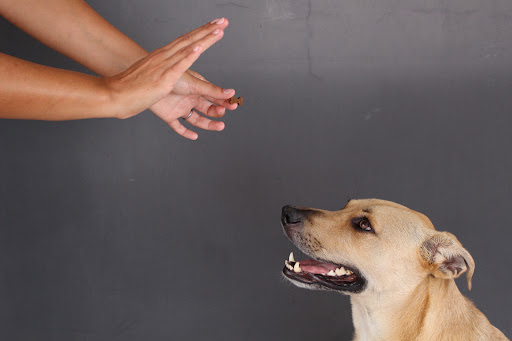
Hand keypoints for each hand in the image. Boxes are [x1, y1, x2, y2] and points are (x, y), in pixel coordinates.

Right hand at [104, 18, 230, 121]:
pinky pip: (177, 67)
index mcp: (161, 57)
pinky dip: (188, 57)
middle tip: (222, 21)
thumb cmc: (129, 89)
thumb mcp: (148, 77)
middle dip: (207, 30)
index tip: (214, 26)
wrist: (114, 94)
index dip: (200, 33)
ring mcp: (163, 67)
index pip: (184, 41)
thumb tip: (163, 73)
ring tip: (217, 30)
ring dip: (203, 39)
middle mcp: (163, 57)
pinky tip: (197, 48)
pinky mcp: (162, 80)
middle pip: (189, 41)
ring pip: (187, 50)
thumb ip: (158, 73)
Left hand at [149, 69, 238, 139]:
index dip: (224, 102)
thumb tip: (231, 92)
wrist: (147, 79)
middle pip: (207, 109)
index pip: (214, 97)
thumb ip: (213, 90)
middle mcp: (190, 98)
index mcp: (197, 88)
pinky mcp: (169, 116)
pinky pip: (179, 127)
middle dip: (217, 112)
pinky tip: (194, 136)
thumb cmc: (171, 76)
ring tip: (220, 126)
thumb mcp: (195, 84)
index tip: (233, 105)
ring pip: (197, 120)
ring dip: (208, 124)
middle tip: (223, 113)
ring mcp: (180, 107)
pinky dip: (186, 133)